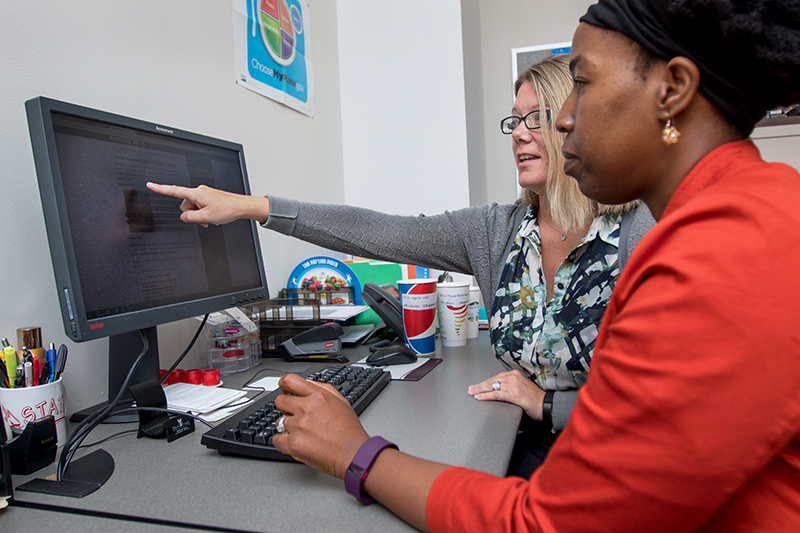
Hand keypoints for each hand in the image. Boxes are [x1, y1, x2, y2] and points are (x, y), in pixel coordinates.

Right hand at [145, 182, 267, 226]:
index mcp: (197, 193)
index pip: (174, 191)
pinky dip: (204, 213)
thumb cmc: (227, 209)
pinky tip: (213, 216)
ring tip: (211, 218)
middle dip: (192, 214)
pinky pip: (200, 207)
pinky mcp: (208, 197)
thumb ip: (190, 217)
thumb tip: (184, 216)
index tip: (150, 185)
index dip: (160, 189)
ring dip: (199, 215)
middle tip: (204, 220)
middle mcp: (199, 191)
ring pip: (193, 208)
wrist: (241, 206)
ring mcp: (204, 194)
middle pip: (185, 205)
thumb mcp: (206, 217)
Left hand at [272, 374, 369, 478]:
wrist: (353, 454)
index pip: (290, 381)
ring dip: (287, 426)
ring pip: (279, 422)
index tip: (284, 389)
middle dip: (286, 408)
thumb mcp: (341, 402)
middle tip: (294, 415)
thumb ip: (323, 389)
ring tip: (301, 432)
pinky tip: (294, 442)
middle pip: (280, 401)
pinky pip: (276, 440)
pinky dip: (283, 442)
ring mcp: (298, 426)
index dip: (283, 384)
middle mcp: (306, 408)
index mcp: (317, 396)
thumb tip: (307, 384)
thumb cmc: (350, 431)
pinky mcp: (293, 444)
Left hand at [468, 370, 546, 419]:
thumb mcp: (522, 387)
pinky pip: (496, 394)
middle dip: (480, 385)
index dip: (485, 381)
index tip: (478, 385)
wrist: (546, 405)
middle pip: (492, 380)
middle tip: (471, 389)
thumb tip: (499, 390)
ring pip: (492, 386)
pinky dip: (486, 396)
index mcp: (515, 375)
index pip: (496, 377)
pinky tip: (479, 397)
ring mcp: (513, 385)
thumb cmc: (536, 399)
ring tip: (472, 393)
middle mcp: (513, 377)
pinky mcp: (514, 394)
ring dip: (480, 390)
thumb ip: (511, 386)